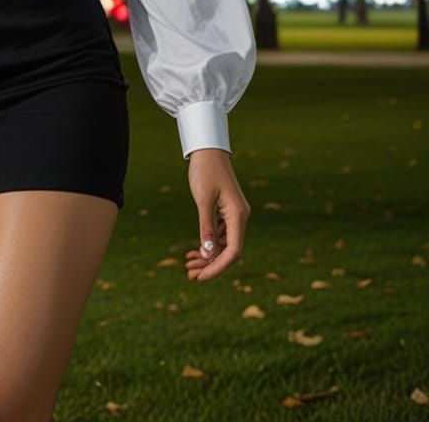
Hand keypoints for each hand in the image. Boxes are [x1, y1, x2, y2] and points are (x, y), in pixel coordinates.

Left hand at [184, 147, 249, 281]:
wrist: (207, 151)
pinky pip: (219, 235)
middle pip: (228, 252)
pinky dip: (208, 245)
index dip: (218, 267)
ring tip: (188, 265)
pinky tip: (194, 252)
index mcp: (238, 215)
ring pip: (223, 245)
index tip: (201, 277)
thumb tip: (208, 253)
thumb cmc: (205, 171)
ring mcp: (233, 216)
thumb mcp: (203, 199)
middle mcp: (239, 218)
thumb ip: (206, 227)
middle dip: (210, 265)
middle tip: (190, 274)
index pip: (233, 251)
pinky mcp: (225, 213)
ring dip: (207, 257)